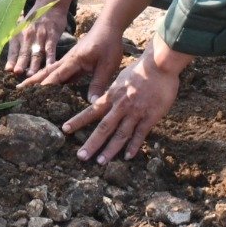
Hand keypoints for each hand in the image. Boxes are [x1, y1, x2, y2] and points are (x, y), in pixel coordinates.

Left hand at [4, 3, 68, 76]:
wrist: (50, 5)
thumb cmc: (34, 20)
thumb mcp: (21, 29)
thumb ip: (17, 45)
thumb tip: (10, 64)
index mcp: (18, 34)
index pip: (13, 50)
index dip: (11, 60)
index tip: (8, 70)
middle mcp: (28, 35)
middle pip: (24, 52)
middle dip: (21, 64)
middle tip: (18, 74)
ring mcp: (40, 36)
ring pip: (37, 53)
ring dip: (34, 65)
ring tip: (32, 76)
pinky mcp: (52, 36)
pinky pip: (50, 49)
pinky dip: (50, 59)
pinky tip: (49, 67)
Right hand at [20, 19, 124, 99]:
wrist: (109, 25)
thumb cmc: (109, 43)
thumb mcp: (107, 65)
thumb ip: (98, 83)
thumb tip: (92, 103)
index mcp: (74, 60)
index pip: (56, 75)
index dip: (45, 86)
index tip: (32, 94)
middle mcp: (68, 59)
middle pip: (47, 71)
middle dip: (33, 80)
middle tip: (18, 89)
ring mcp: (70, 59)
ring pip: (51, 70)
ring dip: (38, 78)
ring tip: (26, 86)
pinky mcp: (74, 60)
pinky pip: (59, 70)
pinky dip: (50, 76)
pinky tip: (48, 83)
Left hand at [61, 47, 184, 163]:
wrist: (160, 65)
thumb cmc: (141, 70)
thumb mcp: (121, 79)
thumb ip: (114, 92)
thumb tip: (106, 99)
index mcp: (112, 96)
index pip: (91, 111)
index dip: (78, 121)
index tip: (65, 129)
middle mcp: (121, 106)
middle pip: (104, 128)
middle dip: (92, 143)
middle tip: (81, 157)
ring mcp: (135, 112)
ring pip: (120, 134)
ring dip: (110, 149)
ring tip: (100, 162)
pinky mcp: (150, 116)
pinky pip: (140, 134)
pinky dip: (133, 146)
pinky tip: (127, 157)